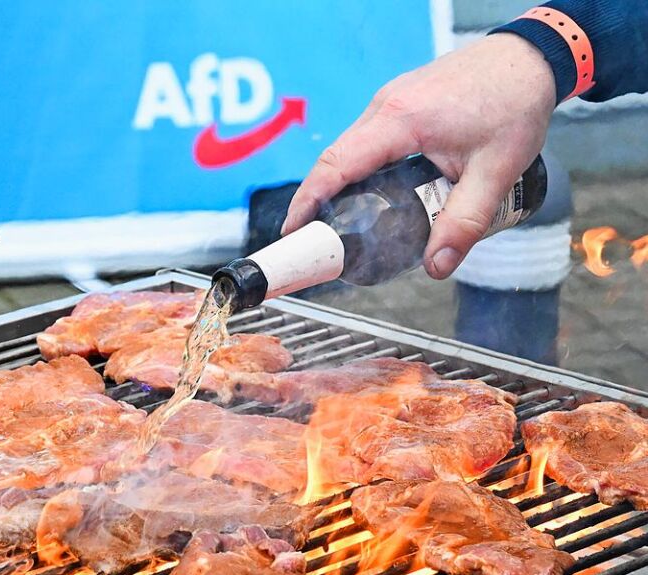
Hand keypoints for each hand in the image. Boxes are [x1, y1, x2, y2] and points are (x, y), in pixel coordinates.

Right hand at [282, 34, 555, 278]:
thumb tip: (436, 267)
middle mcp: (386, 106)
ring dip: (340, 186)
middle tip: (315, 241)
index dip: (307, 200)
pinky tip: (370, 195)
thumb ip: (464, 223)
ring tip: (339, 225)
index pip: (336, 165)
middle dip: (317, 202)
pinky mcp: (400, 103)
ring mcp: (390, 102)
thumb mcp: (496, 172)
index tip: (292, 231)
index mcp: (400, 121)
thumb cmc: (515, 104)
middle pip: (335, 160)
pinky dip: (359, 170)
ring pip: (350, 150)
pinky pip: (366, 140)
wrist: (531, 58)